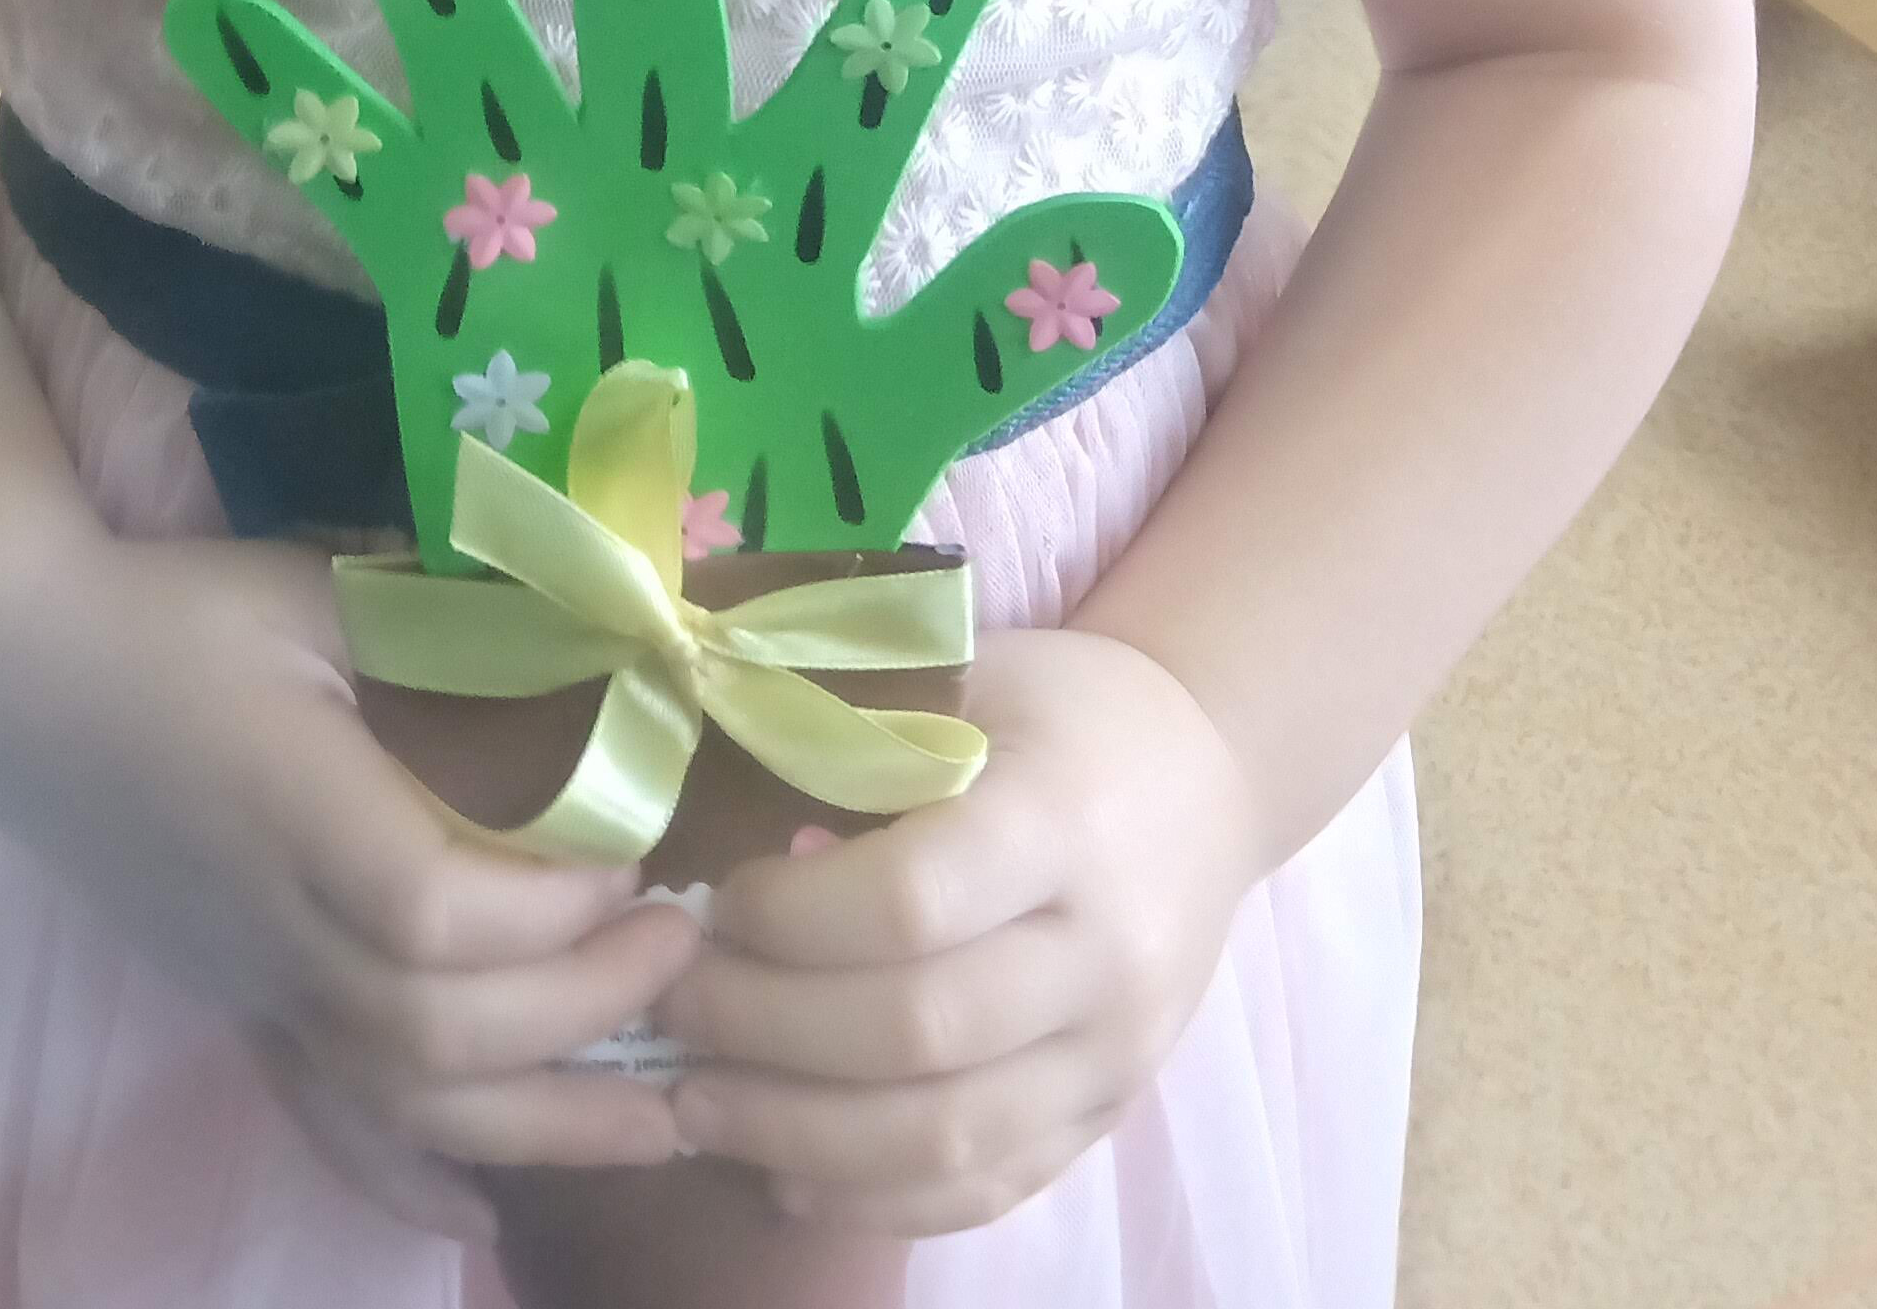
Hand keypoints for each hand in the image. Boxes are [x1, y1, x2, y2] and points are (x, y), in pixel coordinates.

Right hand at [2, 538, 699, 1231]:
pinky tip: (485, 1209)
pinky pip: (328, 1122)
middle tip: (683, 953)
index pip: (434, 913)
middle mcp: (273, 924)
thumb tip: (586, 624)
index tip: (638, 861)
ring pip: (397, 1100)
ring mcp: (252, 984)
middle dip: (582, 1011)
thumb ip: (436, 618)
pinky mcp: (236, 1008)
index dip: (550, 911)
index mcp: (294, 807)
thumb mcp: (304, 588)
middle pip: (433, 1029)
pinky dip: (411, 1177)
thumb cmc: (167, 612)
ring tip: (662, 1114)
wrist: (9, 674)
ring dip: (542, 1120)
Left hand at [659, 628, 1261, 1236]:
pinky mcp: (1106, 1118)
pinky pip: (986, 1190)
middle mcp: (1106, 953)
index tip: (718, 901)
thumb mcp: (970, 674)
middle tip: (671, 1007)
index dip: (791, 917)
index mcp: (1064, 821)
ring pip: (946, 1138)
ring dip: (797, 1137)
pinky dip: (875, 1200)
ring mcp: (1116, 1053)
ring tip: (697, 1105)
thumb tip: (717, 814)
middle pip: (917, 1034)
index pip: (912, 900)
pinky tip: (785, 1174)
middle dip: (766, 1032)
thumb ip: (857, 735)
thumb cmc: (1060, 712)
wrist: (1205, 783)